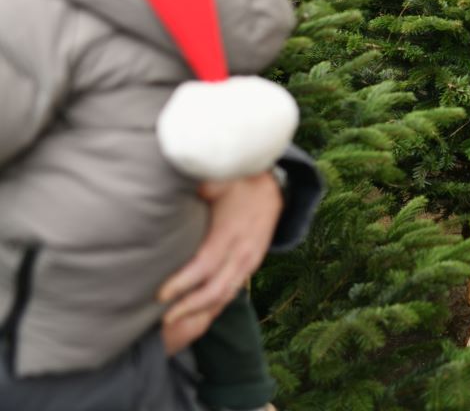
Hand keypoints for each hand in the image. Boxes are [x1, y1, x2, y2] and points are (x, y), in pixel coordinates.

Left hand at [158, 172, 282, 353]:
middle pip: (216, 289)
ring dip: (202, 312)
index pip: (205, 264)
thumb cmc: (238, 184)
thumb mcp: (218, 181)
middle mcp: (243, 251)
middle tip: (164, 318)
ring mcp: (250, 261)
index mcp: (230, 232)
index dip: (183, 282)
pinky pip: (234, 291)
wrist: (273, 188)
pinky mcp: (252, 265)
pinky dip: (216, 307)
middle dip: (190, 307)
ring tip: (177, 323)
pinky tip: (199, 316)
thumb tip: (164, 187)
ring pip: (227, 295)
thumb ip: (195, 187)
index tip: (160, 294)